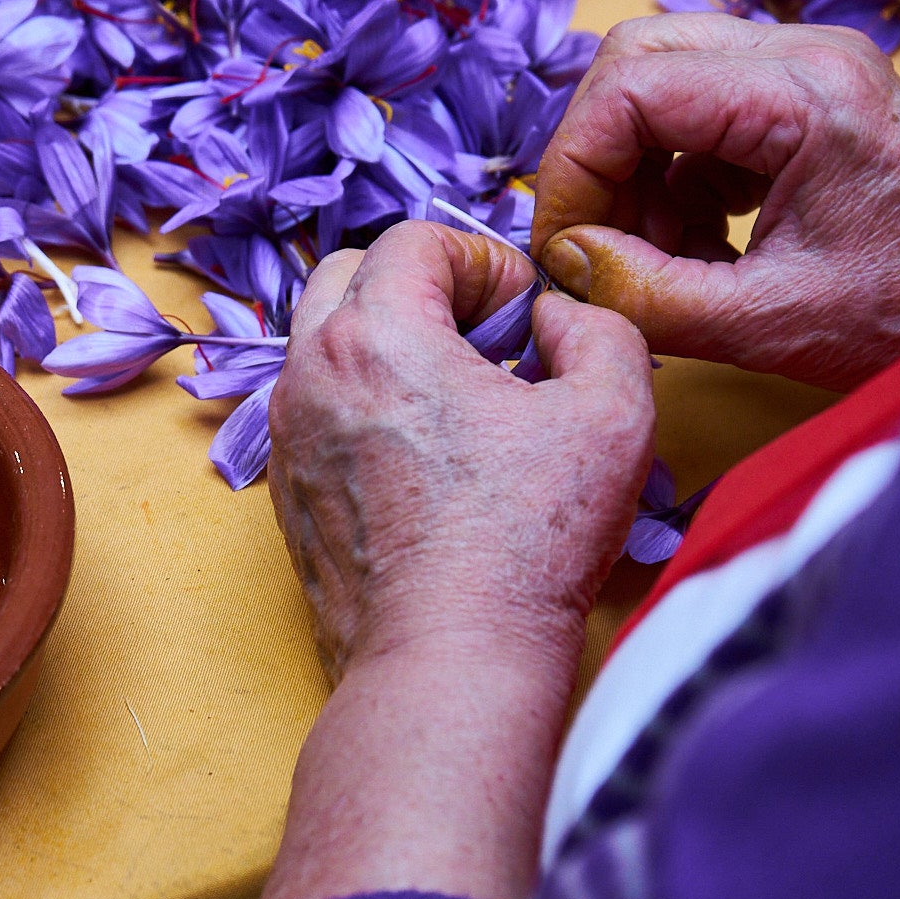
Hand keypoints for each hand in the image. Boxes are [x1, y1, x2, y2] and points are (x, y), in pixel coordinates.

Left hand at [254, 221, 655, 898]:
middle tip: (488, 341)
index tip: (525, 314)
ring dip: (391, 343)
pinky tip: (431, 457)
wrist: (447, 660)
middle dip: (423, 286)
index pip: (415, 238)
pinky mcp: (288, 487)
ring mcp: (288, 431)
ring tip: (463, 399)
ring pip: (326, 340)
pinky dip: (367, 403)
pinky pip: (319, 406)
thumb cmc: (526, 543)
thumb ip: (601, 329)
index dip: (484, 259)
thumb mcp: (612, 414)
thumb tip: (558, 318)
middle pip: (352, 273)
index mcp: (374, 334)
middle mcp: (309, 371)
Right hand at [530, 15, 899, 390]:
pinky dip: (670, 171)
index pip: (630, 88)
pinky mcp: (804, 92)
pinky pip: (697, 106)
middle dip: (594, 155)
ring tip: (649, 253)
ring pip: (658, 75)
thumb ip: (647, 294)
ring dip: (631, 166)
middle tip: (593, 242)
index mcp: (805, 92)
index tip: (562, 247)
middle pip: (635, 58)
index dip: (573, 168)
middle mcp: (805, 50)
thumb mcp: (768, 324)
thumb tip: (561, 264)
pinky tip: (692, 242)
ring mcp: (807, 63)